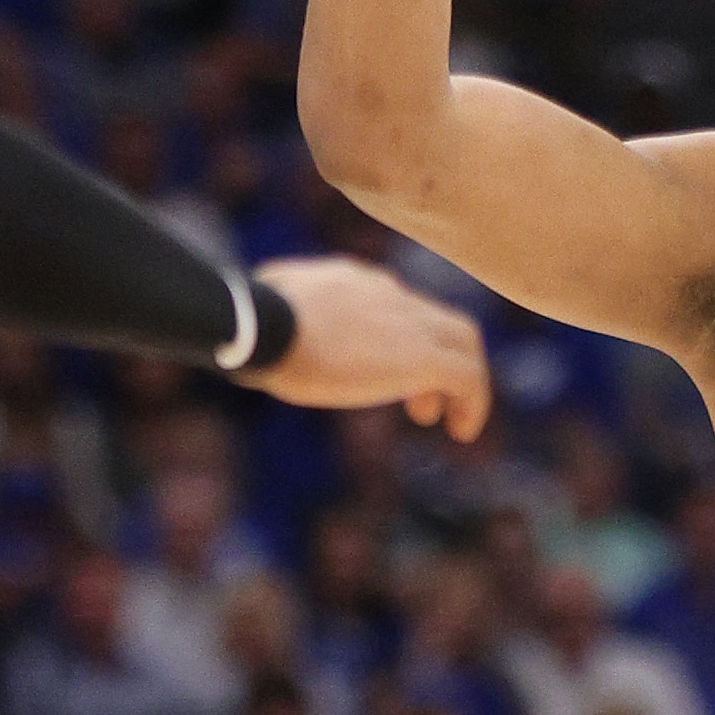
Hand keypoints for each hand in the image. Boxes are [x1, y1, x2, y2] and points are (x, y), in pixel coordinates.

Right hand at [239, 256, 491, 440]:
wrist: (265, 326)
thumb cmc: (251, 324)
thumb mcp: (265, 309)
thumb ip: (274, 314)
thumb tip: (241, 332)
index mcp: (353, 281)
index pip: (397, 303)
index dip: (403, 338)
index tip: (385, 372)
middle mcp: (389, 293)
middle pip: (438, 319)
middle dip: (438, 360)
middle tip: (421, 403)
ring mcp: (409, 322)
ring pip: (465, 340)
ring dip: (464, 382)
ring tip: (449, 421)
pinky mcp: (421, 357)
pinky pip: (468, 377)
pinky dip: (473, 403)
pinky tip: (461, 432)